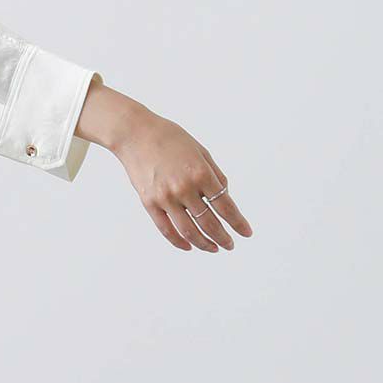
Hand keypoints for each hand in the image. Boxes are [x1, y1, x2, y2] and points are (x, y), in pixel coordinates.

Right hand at [112, 107, 253, 251]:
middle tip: (230, 245)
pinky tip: (189, 246)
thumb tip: (224, 197)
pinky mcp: (149, 203)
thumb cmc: (170, 139)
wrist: (135, 134)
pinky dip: (178, 241)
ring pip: (188, 231)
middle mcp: (184, 188)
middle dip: (223, 237)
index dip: (238, 223)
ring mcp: (165, 198)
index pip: (226, 206)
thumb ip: (215, 175)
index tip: (246, 233)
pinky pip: (166, 229)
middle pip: (209, 223)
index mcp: (201, 173)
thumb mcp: (201, 151)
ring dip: (204, 243)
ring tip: (214, 248)